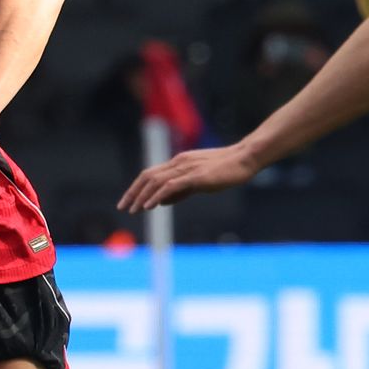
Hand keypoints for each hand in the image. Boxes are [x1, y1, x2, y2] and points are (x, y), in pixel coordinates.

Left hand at [118, 143, 258, 211]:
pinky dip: (158, 195)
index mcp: (179, 162)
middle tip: (123, 207)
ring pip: (156, 180)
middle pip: (148, 176)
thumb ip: (180, 191)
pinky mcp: (196, 176)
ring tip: (133, 210)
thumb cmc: (226, 170)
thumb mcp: (199, 181)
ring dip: (142, 196)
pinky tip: (150, 206)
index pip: (151, 174)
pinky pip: (171, 185)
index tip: (129, 201)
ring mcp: (187, 168)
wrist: (245, 159)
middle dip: (133, 192)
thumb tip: (161, 201)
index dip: (137, 188)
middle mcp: (179, 162)